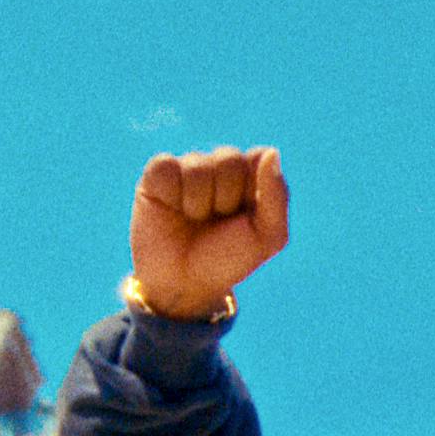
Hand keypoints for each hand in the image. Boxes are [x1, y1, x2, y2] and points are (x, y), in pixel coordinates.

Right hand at [127, 147, 289, 318]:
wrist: (184, 284)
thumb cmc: (228, 259)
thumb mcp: (266, 237)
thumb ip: (276, 195)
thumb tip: (272, 151)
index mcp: (251, 176)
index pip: (260, 155)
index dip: (254, 188)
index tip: (247, 216)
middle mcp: (220, 166)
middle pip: (230, 158)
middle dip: (226, 198)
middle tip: (217, 221)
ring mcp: (189, 167)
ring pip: (198, 165)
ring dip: (199, 203)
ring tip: (194, 220)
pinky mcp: (158, 174)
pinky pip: (167, 166)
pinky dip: (172, 194)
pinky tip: (172, 210)